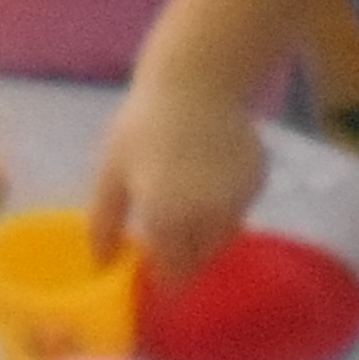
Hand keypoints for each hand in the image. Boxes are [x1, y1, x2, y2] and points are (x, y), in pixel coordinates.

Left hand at [87, 71, 266, 283]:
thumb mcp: (111, 172)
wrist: (197, 81)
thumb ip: (104, 224)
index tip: (152, 269)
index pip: (172, 275)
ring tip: (186, 199)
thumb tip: (101, 265)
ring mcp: (237, 203)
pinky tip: (208, 175)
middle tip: (166, 231)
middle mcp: (207, 219)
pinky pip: (239, 211)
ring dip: (205, 234)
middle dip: (183, 256)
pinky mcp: (257, 184)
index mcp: (167, 220)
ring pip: (222, 239)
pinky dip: (225, 206)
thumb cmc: (143, 125)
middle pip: (199, 261)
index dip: (162, 278)